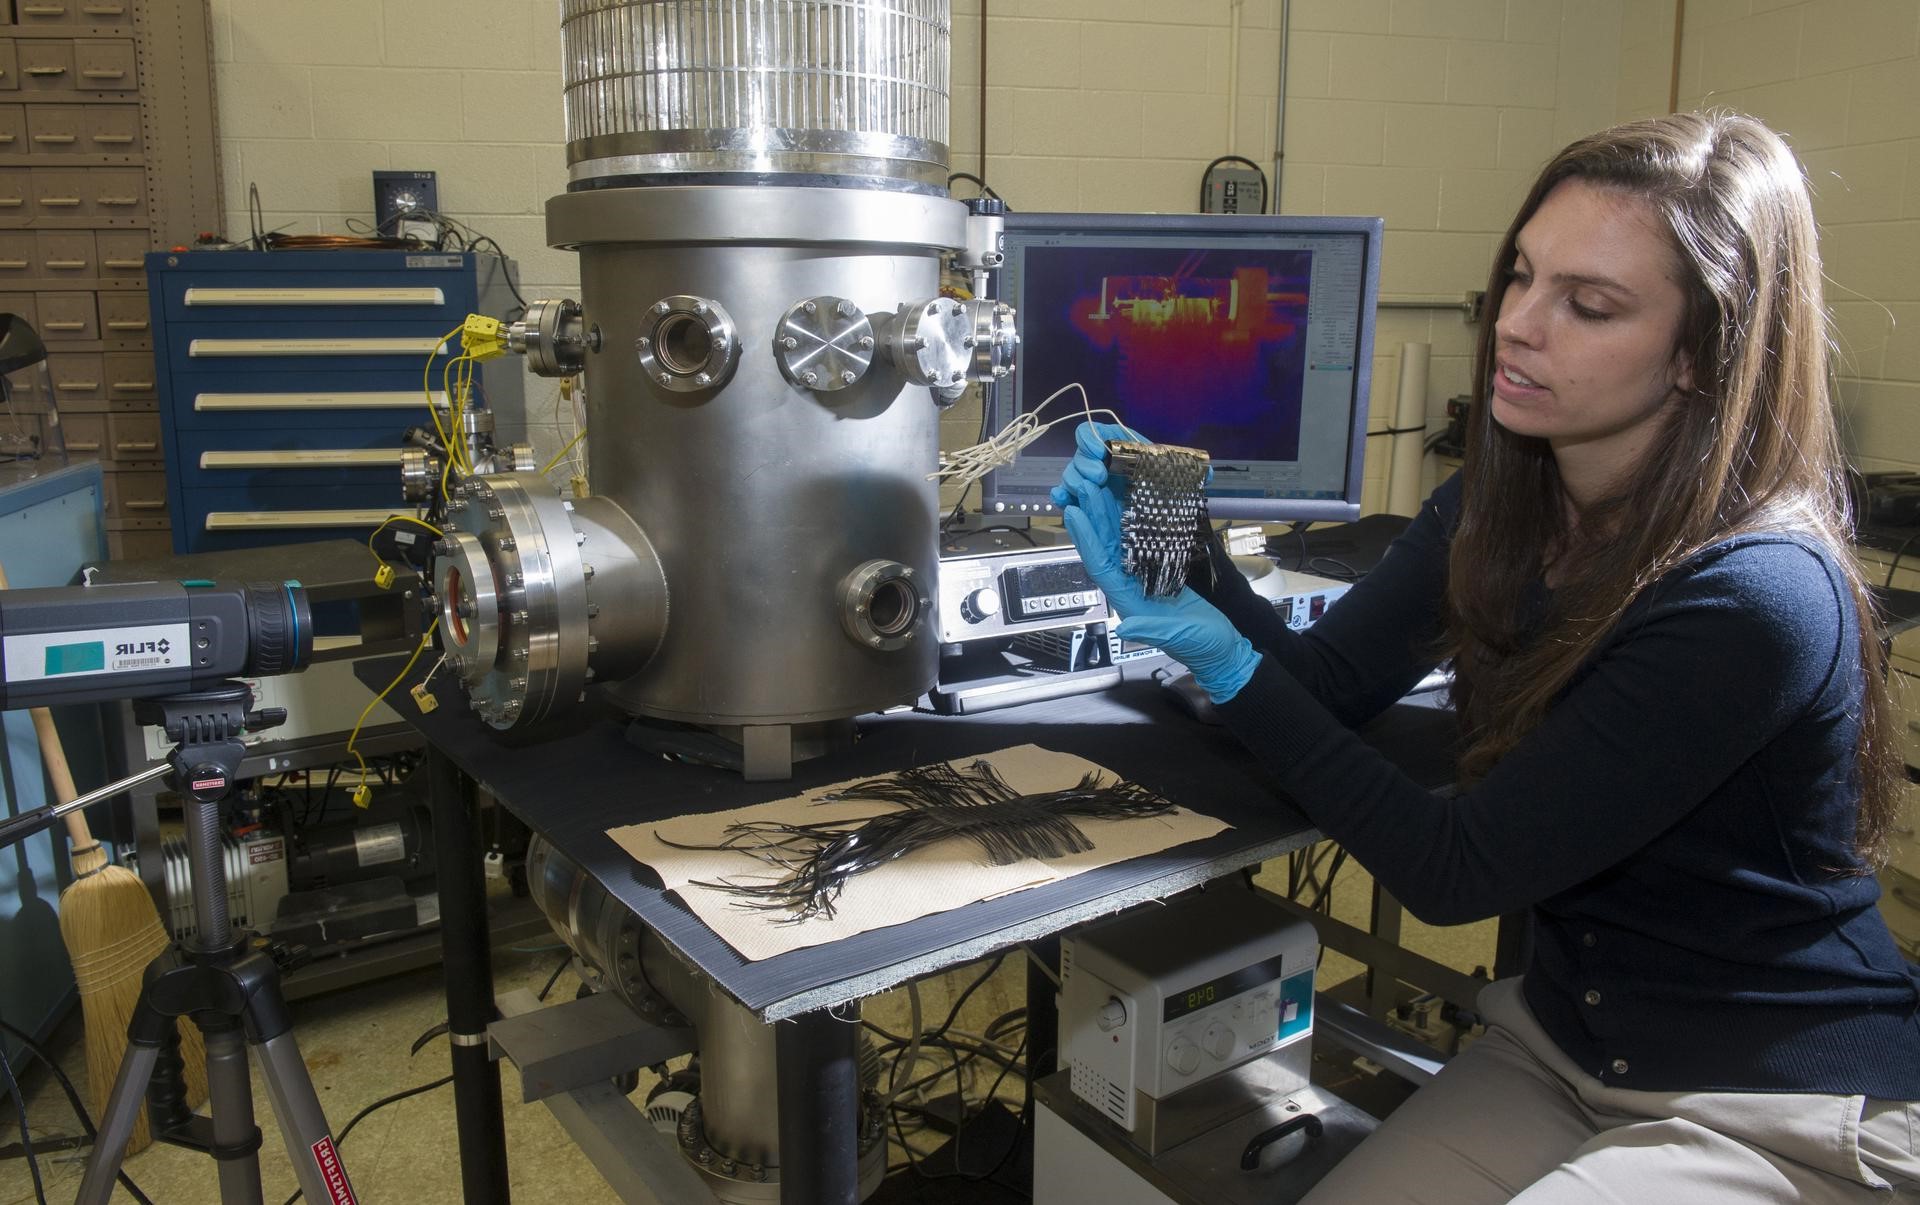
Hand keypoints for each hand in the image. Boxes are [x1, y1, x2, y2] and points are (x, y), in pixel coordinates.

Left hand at [1052, 422, 1258, 701]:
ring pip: (1118, 541)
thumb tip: (1124, 627)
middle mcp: (1129, 587)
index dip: (1086, 539)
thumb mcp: (1179, 638)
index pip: (1100, 566)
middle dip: (1092, 515)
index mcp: (1128, 602)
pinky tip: (1127, 501)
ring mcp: (1142, 579)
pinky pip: (1138, 543)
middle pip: (1104, 546)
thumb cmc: (1202, 646)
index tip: (1074, 512)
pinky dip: (1130, 521)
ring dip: (1107, 513)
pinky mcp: (1157, 573)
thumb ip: (1152, 632)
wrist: (1221, 650)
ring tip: (1098, 484)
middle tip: (1083, 484)